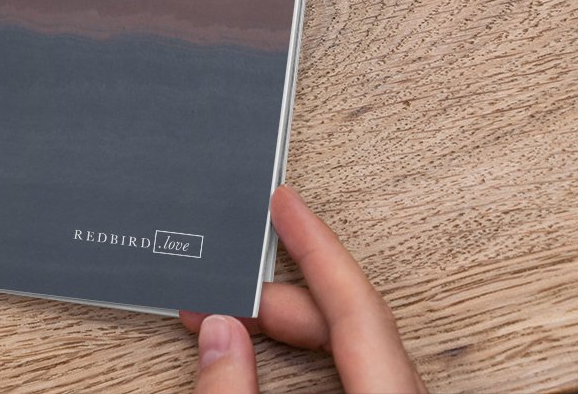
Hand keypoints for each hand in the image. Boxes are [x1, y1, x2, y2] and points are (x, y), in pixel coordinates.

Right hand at [182, 186, 423, 393]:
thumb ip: (230, 391)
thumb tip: (219, 333)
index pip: (357, 307)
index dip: (315, 246)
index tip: (286, 203)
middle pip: (354, 325)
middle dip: (284, 297)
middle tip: (229, 287)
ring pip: (355, 353)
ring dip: (291, 332)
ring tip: (235, 326)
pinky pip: (357, 376)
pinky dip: (311, 362)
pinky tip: (266, 364)